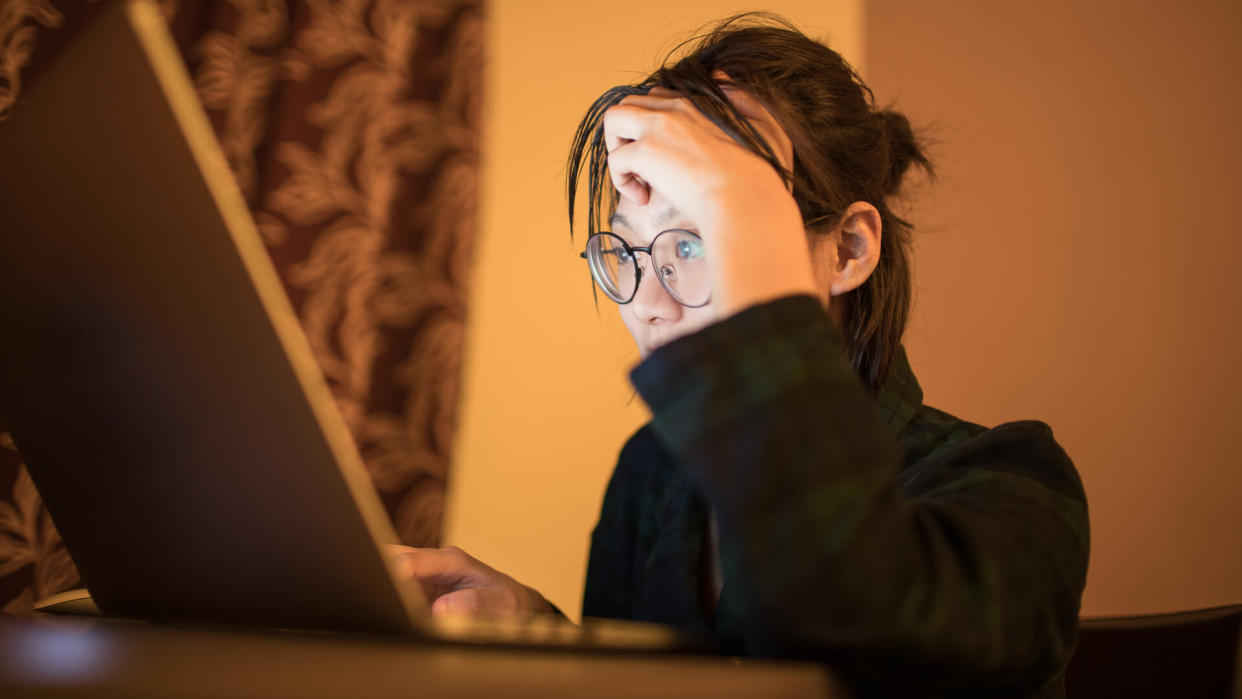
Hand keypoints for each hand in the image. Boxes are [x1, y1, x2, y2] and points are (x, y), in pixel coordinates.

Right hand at [387, 545, 554, 617]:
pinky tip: (386, 614)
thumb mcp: (502, 605)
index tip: (382, 589)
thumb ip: (475, 604)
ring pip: (388, 575)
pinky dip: (387, 602)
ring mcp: (424, 578)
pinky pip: (395, 593)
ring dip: (381, 589)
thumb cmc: (510, 604)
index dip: (392, 575)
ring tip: (376, 607)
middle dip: (375, 573)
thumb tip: (441, 609)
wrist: (515, 608)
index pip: (411, 562)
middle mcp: (433, 565)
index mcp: (451, 561)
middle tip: (368, 595)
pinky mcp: (419, 593)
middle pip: (391, 560)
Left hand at [601, 83, 818, 315]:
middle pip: (631, 102)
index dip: (655, 126)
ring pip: (613, 120)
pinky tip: (643, 198)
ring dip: (617, 147)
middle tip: (644, 166)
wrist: (749, 202)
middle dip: (628, 132)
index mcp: (701, 101)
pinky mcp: (647, 152)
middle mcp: (677, 107)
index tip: (668, 156)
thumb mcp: (767, 127)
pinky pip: (615, 159)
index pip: (660, 98)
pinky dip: (622, 180)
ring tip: (637, 178)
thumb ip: (746, 99)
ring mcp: (659, 126)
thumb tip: (723, 78)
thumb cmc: (762, 177)